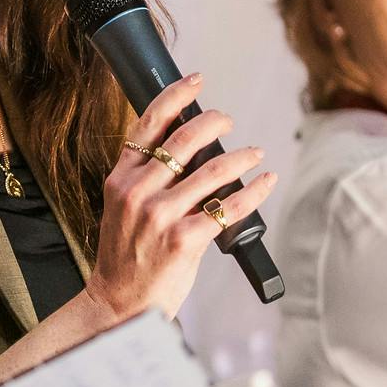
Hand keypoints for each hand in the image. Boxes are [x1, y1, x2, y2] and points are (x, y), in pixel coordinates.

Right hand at [84, 74, 276, 322]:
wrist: (120, 304)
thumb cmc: (124, 258)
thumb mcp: (120, 209)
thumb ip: (143, 179)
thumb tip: (186, 150)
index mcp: (120, 180)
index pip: (148, 125)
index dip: (175, 97)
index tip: (196, 82)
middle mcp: (139, 193)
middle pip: (184, 140)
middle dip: (214, 122)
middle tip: (228, 120)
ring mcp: (161, 216)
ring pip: (213, 171)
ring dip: (242, 156)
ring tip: (254, 152)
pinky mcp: (185, 240)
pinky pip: (229, 207)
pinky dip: (254, 191)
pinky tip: (266, 182)